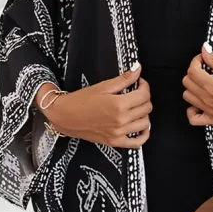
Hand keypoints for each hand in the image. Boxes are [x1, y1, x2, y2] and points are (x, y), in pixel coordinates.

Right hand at [38, 63, 152, 147]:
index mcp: (119, 105)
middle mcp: (121, 120)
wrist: (65, 116)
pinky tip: (140, 126)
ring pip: (145, 123)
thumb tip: (137, 69)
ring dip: (144, 113)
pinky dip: (143, 134)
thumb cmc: (81, 100)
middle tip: (136, 93)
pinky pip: (137, 142)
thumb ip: (123, 79)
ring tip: (135, 107)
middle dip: (144, 98)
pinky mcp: (115, 142)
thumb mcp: (103, 86)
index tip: (139, 83)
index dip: (144, 86)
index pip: (144, 95)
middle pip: (146, 108)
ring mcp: (119, 133)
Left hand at [182, 44, 212, 124]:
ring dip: (192, 87)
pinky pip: (193, 118)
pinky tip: (199, 103)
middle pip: (187, 82)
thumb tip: (205, 50)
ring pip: (187, 97)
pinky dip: (192, 110)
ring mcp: (210, 111)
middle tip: (204, 68)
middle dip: (193, 72)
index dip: (195, 61)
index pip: (192, 71)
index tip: (203, 58)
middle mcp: (208, 100)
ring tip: (203, 83)